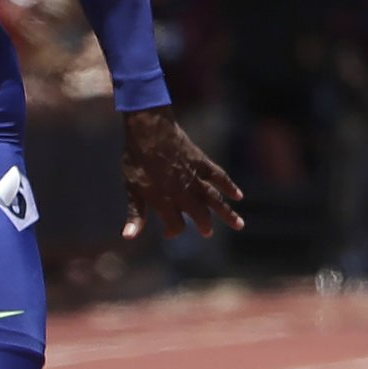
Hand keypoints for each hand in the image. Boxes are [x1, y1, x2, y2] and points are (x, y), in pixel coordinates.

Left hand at [120, 106, 244, 239]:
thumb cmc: (137, 160)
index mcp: (165, 201)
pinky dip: (229, 186)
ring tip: (239, 224)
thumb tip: (128, 237)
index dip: (172, 231)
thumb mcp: (132, 188)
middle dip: (205, 225)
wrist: (149, 131)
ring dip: (227, 213)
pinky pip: (219, 177)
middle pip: (200, 215)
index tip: (168, 232)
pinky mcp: (202, 163)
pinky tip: (239, 195)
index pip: (175, 225)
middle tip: (208, 233)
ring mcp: (195, 178)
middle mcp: (183, 193)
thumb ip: (135, 214)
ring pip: (215, 200)